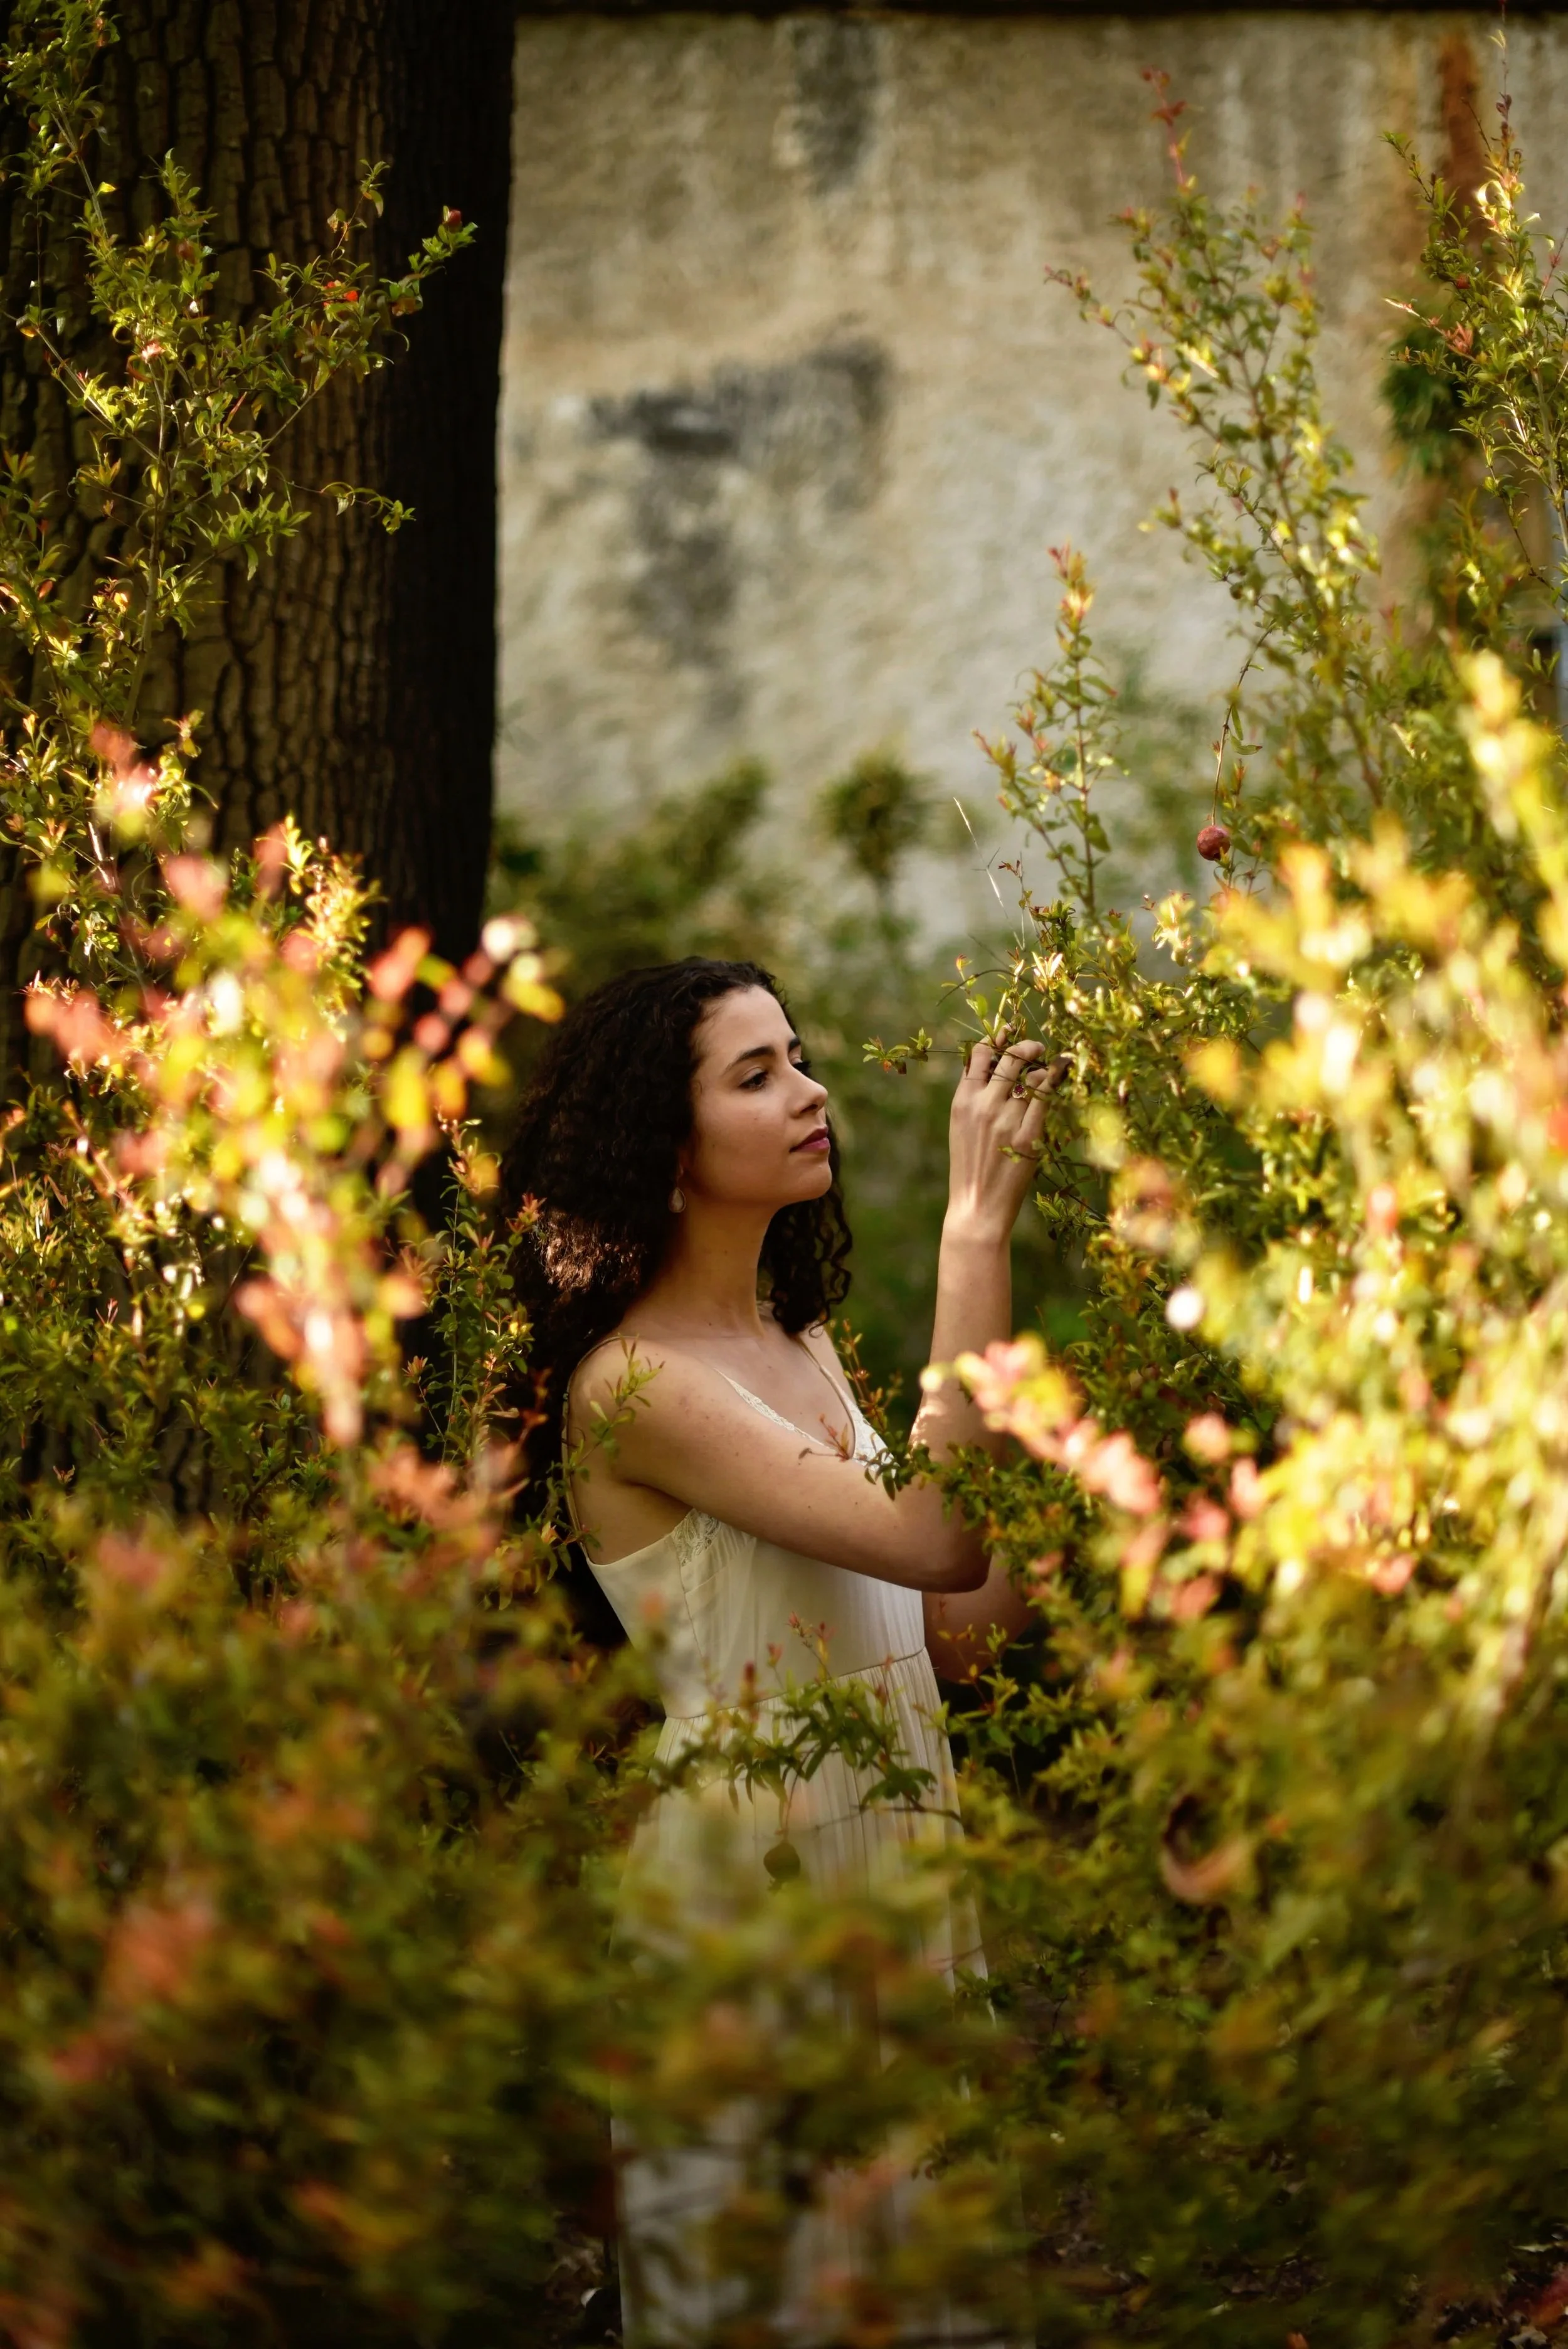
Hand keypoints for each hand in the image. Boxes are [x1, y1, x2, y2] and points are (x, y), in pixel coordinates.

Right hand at [945, 1035, 1057, 1243]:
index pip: (980, 1055)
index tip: (1008, 1033)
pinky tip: (1063, 1072)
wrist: (977, 1205)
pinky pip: (1047, 1097)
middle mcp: (984, 1105)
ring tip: (1050, 1068)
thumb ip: (972, 1097)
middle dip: (1026, 1046)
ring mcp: (1007, 1119)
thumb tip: (985, 1067)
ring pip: (1033, 1075)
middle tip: (1036, 1047)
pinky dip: (1056, 1080)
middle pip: (1010, 1057)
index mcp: (963, 1101)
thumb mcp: (961, 1127)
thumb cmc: (969, 1167)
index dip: (996, 1039)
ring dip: (1043, 1068)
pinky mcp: (1029, 1135)